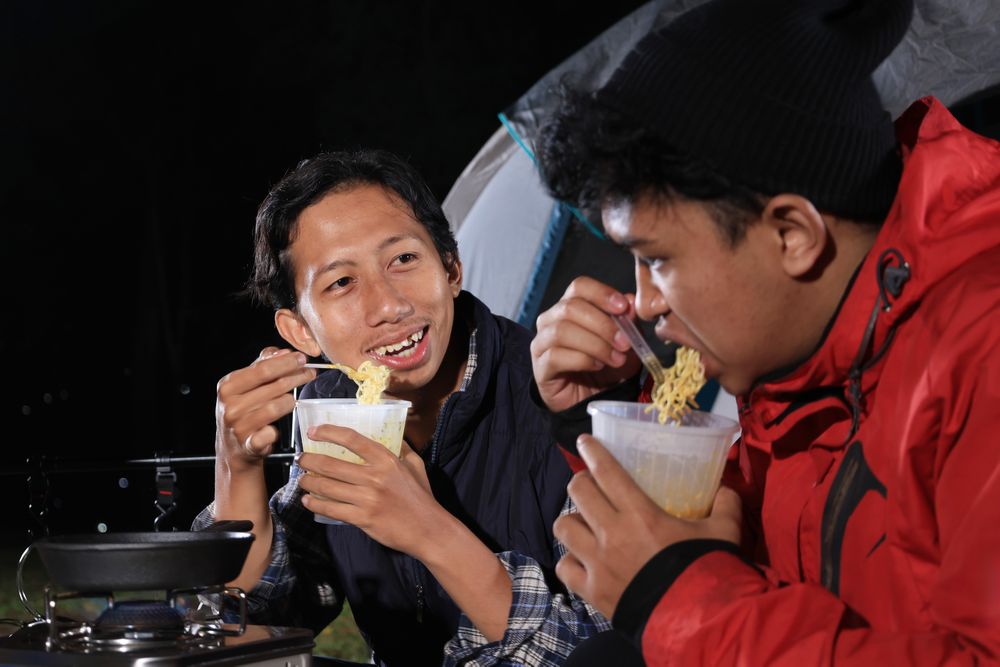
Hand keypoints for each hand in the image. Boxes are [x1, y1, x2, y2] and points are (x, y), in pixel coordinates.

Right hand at [215, 347, 315, 471]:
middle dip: (296, 377)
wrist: (233, 448)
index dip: (286, 362)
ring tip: (292, 399)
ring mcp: (238, 426)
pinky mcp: (248, 445)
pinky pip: (269, 434)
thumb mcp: (245, 385)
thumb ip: (261, 365)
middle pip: (273, 386)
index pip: (262, 369)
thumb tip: (282, 352)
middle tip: (309, 373)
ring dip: (289, 401)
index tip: (302, 358)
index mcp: (228, 386)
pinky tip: (275, 428)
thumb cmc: (243, 411)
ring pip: (275, 407)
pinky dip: (275, 431)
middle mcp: (230, 405)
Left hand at [297, 425, 445, 554]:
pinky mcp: (362, 518)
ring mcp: (367, 499)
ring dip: (308, 482)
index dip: (328, 432)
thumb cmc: (421, 496)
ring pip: (327, 487)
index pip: (351, 439)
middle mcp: (374, 477)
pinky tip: (308, 501)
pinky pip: (331, 509)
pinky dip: (315, 504)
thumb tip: (389, 432)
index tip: (313, 431)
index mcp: (386, 460)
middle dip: (309, 460)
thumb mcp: (414, 465)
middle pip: (331, 464)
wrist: (428, 529)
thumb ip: (400, 447)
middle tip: (301, 459)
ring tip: (302, 480)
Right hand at [530, 277, 641, 411]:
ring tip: (615, 359)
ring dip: (595, 344)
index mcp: (570, 307)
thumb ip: (628, 321)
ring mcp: (541, 343)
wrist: (593, 399)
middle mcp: (550, 320)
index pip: (579, 286)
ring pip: (562, 330)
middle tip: (625, 343)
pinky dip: (581, 360)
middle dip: (603, 324)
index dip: (601, 293)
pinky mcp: (540, 367)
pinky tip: (597, 366)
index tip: (623, 307)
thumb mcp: (626, 342)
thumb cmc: (607, 366)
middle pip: (570, 307)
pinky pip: (555, 356)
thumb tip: (631, 300)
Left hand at [553, 435, 741, 618]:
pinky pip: (565, 567)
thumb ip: (725, 504)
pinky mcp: (592, 590)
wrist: (697, 621)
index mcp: (640, 513)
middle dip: (580, 482)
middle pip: (578, 492)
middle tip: (590, 484)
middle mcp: (612, 533)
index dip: (592, 452)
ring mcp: (597, 563)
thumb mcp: (724, 531)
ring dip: (572, 520)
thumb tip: (725, 489)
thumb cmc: (707, 570)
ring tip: (584, 523)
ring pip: (563, 527)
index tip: (584, 441)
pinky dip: (570, 561)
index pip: (606, 472)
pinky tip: (582, 559)